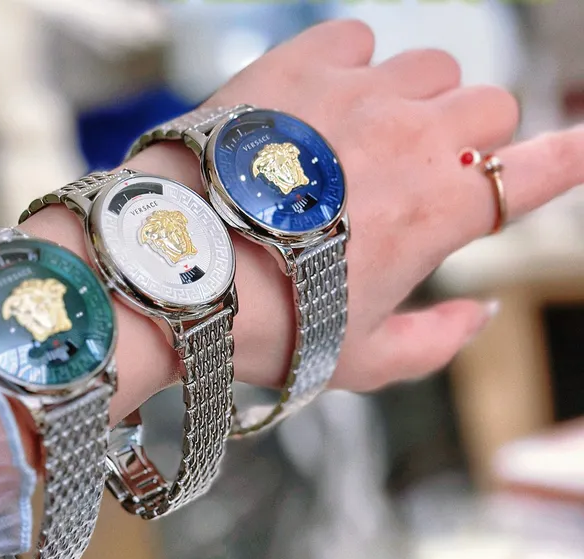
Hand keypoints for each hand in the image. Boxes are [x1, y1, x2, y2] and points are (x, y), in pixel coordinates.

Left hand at [0, 19, 583, 465]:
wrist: (175, 271)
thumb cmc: (269, 325)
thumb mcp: (361, 359)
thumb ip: (437, 341)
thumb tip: (481, 314)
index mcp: (440, 211)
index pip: (538, 170)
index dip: (565, 160)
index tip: (576, 151)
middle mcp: (414, 137)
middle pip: (489, 104)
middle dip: (470, 139)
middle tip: (420, 179)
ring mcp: (356, 92)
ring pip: (429, 65)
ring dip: (415, 101)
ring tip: (364, 145)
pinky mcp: (297, 63)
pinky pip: (357, 39)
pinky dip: (355, 68)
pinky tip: (321, 109)